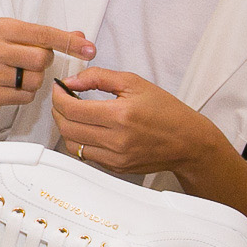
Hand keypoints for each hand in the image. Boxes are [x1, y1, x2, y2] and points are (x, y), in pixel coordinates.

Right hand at [0, 18, 95, 135]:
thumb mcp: (17, 35)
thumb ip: (48, 36)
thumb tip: (81, 38)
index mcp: (2, 28)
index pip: (43, 34)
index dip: (69, 43)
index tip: (89, 49)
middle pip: (41, 59)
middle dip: (43, 62)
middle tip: (31, 60)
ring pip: (35, 80)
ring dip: (35, 79)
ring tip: (19, 73)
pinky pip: (26, 96)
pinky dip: (25, 93)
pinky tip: (13, 85)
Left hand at [49, 69, 217, 175]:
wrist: (188, 141)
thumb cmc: (166, 111)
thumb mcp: (134, 83)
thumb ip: (99, 77)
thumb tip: (72, 81)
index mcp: (120, 115)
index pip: (72, 109)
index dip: (58, 96)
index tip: (59, 88)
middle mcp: (116, 140)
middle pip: (67, 127)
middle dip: (58, 110)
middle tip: (63, 99)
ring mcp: (115, 158)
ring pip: (72, 144)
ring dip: (66, 127)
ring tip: (73, 114)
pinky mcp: (115, 168)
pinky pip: (86, 155)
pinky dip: (80, 141)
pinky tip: (87, 128)